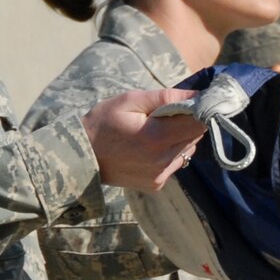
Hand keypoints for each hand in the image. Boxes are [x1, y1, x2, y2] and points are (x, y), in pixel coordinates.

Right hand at [83, 89, 206, 190]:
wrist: (80, 157)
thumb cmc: (103, 123)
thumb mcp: (130, 101)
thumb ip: (166, 97)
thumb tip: (197, 95)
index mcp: (156, 137)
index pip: (199, 122)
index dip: (200, 110)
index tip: (192, 102)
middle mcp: (162, 160)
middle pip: (195, 137)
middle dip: (187, 123)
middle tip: (164, 116)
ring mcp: (160, 176)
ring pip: (188, 150)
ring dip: (179, 139)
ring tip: (154, 133)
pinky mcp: (156, 185)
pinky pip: (175, 163)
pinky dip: (169, 153)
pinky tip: (149, 149)